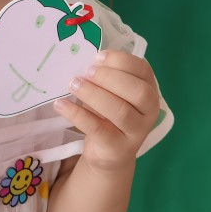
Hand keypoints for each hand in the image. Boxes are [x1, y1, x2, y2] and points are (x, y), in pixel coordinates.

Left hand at [54, 50, 159, 174]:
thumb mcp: (112, 93)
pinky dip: (77, 114)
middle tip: (87, 73)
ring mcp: (136, 132)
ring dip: (94, 95)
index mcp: (149, 89)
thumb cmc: (109, 114)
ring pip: (120, 111)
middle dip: (110, 78)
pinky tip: (61, 105)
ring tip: (73, 85)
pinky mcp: (118, 148)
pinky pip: (98, 129)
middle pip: (138, 92)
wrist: (109, 154)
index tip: (98, 57)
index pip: (143, 70)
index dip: (121, 61)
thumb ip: (105, 77)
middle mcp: (149, 111)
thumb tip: (84, 61)